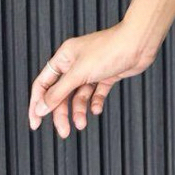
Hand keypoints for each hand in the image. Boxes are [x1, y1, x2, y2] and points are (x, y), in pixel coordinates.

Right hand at [28, 21, 154, 137]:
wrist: (140, 43)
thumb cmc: (109, 50)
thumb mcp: (79, 73)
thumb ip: (58, 92)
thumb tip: (40, 108)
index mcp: (64, 57)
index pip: (43, 84)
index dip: (37, 104)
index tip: (35, 124)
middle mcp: (76, 63)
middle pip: (61, 93)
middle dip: (61, 113)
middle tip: (64, 132)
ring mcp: (92, 69)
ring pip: (78, 95)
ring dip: (79, 110)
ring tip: (83, 123)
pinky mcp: (107, 74)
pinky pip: (96, 93)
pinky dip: (95, 102)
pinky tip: (97, 109)